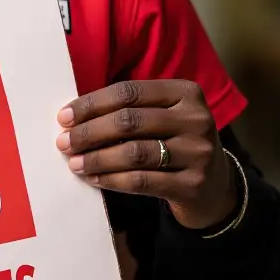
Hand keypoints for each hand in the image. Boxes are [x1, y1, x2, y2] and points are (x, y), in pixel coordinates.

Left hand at [56, 80, 237, 230]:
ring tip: (74, 162)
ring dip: (97, 158)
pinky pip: (142, 181)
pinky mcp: (193, 185)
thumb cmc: (175, 143)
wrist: (215, 187)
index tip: (64, 117)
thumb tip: (72, 117)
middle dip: (89, 132)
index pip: (128, 92)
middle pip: (129, 121)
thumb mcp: (163, 117)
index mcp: (186, 92)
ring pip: (134, 153)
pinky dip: (112, 179)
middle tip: (63, 142)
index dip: (92, 104)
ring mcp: (198, 153)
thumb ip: (128, 110)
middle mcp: (196, 119)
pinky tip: (94, 178)